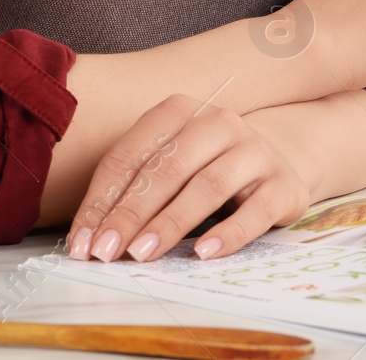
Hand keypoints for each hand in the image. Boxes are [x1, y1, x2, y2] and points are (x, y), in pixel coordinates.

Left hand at [67, 94, 310, 263]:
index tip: (82, 242)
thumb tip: (87, 239)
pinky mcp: (283, 184)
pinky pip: (254, 211)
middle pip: (168, 167)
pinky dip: (227, 234)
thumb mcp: (168, 167)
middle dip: (131, 213)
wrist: (273, 166)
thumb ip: (131, 191)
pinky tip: (202, 253)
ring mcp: (256, 151)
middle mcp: (220, 123)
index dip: (102, 199)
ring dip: (170, 223)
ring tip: (142, 254)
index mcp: (181, 111)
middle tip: (106, 251)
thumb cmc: (204, 169)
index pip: (132, 154)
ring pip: (208, 186)